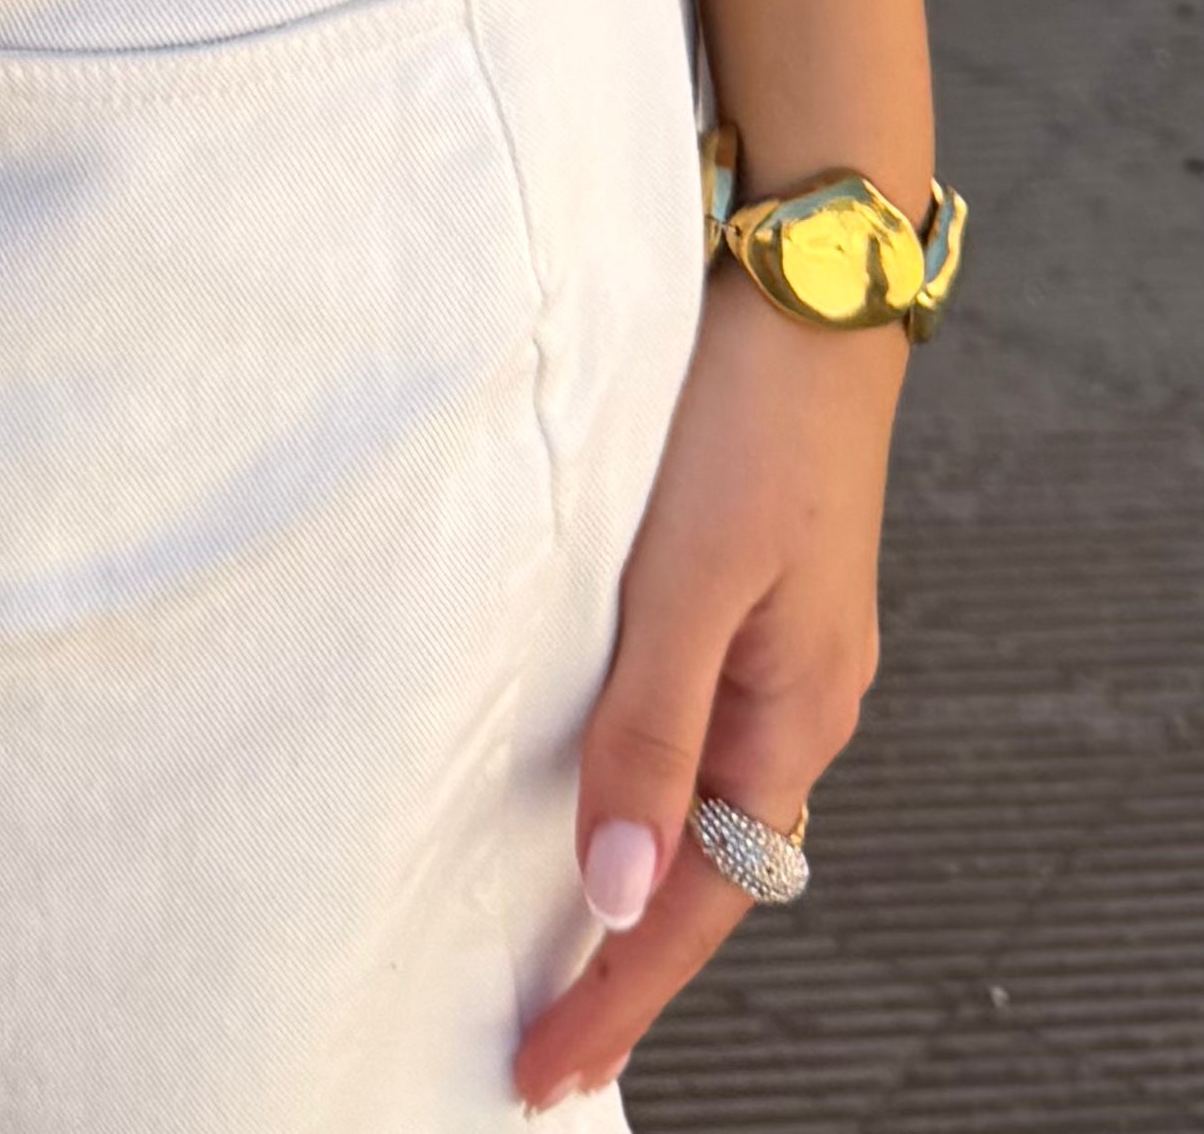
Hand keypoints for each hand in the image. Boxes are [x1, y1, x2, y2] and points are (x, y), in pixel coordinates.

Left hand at [515, 265, 901, 1108]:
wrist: (803, 282)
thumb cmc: (748, 420)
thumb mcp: (690, 584)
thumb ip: (651, 732)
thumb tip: (620, 892)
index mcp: (793, 714)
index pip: (701, 901)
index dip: (619, 992)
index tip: (542, 1069)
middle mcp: (791, 696)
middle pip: (705, 867)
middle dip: (623, 960)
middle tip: (534, 1035)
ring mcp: (768, 642)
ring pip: (694, 794)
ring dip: (627, 871)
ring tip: (543, 942)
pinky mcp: (735, 584)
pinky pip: (681, 719)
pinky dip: (633, 776)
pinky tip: (578, 778)